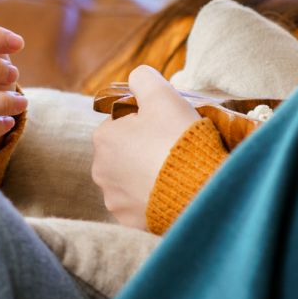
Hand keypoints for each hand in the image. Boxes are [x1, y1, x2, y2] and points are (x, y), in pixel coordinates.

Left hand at [91, 64, 198, 229]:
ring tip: (175, 173)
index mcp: (103, 137)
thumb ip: (144, 78)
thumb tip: (136, 77)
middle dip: (145, 149)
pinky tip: (172, 193)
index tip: (168, 127)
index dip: (148, 121)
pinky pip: (140, 204)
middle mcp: (100, 170)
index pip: (123, 122)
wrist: (197, 189)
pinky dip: (153, 198)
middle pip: (125, 151)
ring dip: (147, 175)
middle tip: (174, 149)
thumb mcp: (164, 95)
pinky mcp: (129, 221)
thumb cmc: (179, 139)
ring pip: (131, 179)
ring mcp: (113, 199)